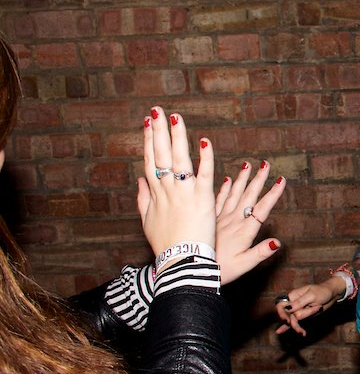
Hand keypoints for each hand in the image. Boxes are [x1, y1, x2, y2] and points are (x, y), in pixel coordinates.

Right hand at [137, 107, 215, 254]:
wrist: (180, 263)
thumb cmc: (166, 245)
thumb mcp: (147, 222)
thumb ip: (143, 199)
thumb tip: (140, 181)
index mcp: (155, 194)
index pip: (151, 161)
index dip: (150, 141)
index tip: (148, 123)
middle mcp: (168, 190)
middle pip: (161, 156)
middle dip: (159, 132)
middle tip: (157, 110)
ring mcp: (184, 194)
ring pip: (180, 160)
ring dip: (177, 137)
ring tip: (175, 117)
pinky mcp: (202, 200)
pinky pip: (204, 175)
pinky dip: (205, 158)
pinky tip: (205, 141)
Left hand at [215, 160, 286, 283]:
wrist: (191, 269)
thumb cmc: (220, 270)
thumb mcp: (244, 264)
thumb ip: (260, 253)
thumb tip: (278, 242)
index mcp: (244, 230)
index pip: (262, 208)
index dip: (272, 194)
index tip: (281, 180)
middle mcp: (233, 221)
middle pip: (248, 196)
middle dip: (258, 179)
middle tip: (265, 164)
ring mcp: (220, 219)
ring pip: (233, 194)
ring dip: (242, 179)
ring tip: (248, 165)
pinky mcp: (209, 220)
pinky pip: (217, 200)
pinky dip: (223, 189)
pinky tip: (226, 179)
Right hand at [275, 257, 359, 335]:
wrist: (331, 294)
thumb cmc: (322, 291)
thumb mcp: (312, 295)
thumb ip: (300, 302)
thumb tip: (288, 308)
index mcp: (293, 295)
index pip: (281, 305)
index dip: (281, 313)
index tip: (287, 320)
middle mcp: (294, 303)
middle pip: (287, 315)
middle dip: (292, 321)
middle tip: (296, 327)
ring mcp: (298, 310)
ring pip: (294, 320)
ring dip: (299, 324)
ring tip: (302, 332)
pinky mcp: (303, 316)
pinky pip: (294, 322)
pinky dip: (289, 327)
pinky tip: (280, 332)